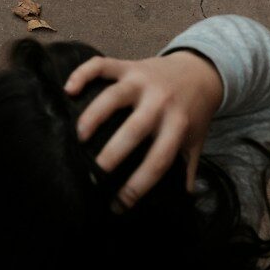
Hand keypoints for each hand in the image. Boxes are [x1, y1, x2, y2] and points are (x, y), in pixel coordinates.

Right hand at [65, 50, 223, 208]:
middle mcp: (160, 102)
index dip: (138, 185)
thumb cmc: (192, 111)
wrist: (200, 70)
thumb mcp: (195, 140)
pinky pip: (101, 66)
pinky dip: (82, 74)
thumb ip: (187, 168)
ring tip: (79, 137)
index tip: (120, 204)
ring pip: (114, 96)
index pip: (158, 160)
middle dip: (112, 154)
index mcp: (178, 124)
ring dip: (94, 116)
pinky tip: (68, 90)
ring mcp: (142, 81)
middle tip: (95, 174)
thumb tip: (182, 200)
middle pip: (134, 129)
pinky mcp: (128, 66)